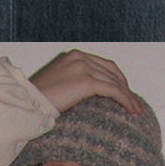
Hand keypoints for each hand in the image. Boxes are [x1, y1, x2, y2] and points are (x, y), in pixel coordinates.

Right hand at [29, 53, 146, 120]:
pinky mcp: (86, 81)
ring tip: (136, 110)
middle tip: (134, 102)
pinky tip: (132, 110)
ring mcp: (84, 67)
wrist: (28, 102)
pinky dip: (126, 100)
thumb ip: (75, 81)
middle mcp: (80, 57)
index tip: (124, 91)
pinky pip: (113, 91)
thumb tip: (90, 94)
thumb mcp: (59, 83)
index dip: (117, 78)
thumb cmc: (38, 98)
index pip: (103, 64)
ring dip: (129, 96)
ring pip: (115, 82)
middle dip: (125, 87)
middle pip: (112, 71)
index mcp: (74, 55)